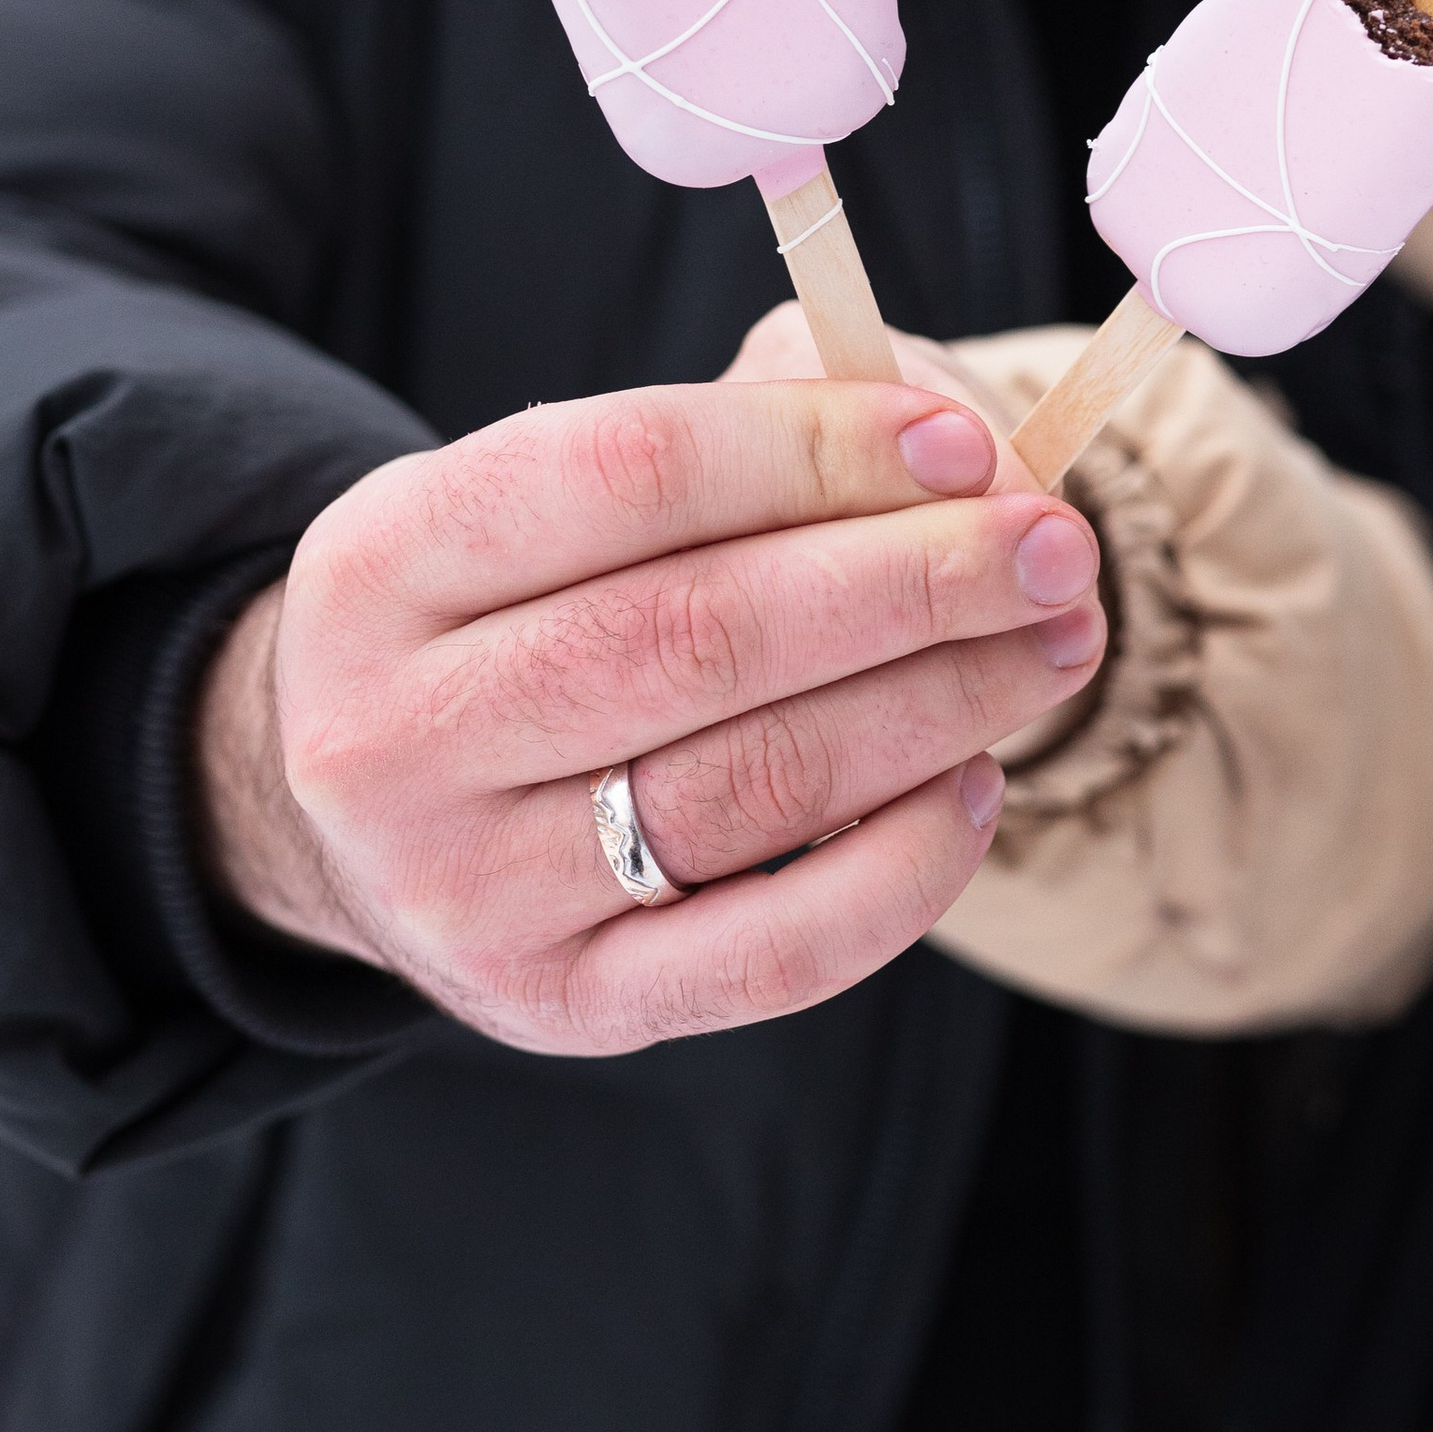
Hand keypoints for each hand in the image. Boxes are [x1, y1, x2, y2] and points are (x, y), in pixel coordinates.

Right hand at [191, 378, 1108, 1054]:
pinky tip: (976, 787)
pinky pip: (773, 951)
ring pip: (751, 789)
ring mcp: (470, 890)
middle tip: (1058, 549)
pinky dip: (902, 868)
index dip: (817, 448)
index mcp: (383, 558)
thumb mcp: (571, 492)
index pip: (630, 473)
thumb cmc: (530, 610)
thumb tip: (966, 454)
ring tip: (1052, 646)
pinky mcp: (561, 1006)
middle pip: (701, 636)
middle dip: (914, 582)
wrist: (375, 818)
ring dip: (939, 706)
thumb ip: (759, 425)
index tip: (965, 443)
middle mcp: (397, 733)